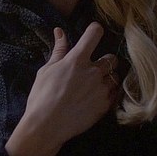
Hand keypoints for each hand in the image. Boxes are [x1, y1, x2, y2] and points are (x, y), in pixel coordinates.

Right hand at [6, 22, 119, 155]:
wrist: (47, 125)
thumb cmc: (42, 96)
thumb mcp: (46, 70)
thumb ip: (58, 50)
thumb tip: (60, 32)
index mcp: (77, 60)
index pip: (94, 34)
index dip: (95, 29)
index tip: (94, 32)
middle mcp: (93, 72)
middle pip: (111, 58)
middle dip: (105, 60)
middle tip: (94, 68)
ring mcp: (101, 89)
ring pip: (114, 77)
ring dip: (107, 78)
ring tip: (94, 86)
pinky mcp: (105, 105)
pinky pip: (114, 94)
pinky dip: (108, 94)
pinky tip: (95, 98)